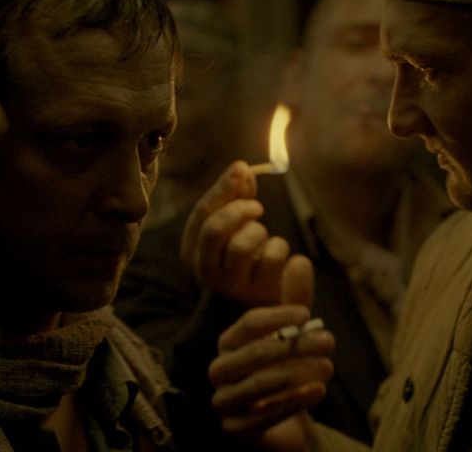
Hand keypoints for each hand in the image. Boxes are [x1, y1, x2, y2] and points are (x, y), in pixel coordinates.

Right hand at [181, 160, 290, 304]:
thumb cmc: (242, 256)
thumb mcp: (233, 225)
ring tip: (263, 235)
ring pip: (241, 247)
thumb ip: (235, 196)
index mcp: (192, 250)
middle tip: (257, 207)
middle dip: (239, 210)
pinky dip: (279, 247)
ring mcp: (230, 286)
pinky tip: (277, 252)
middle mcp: (204, 270)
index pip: (202, 214)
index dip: (222, 188)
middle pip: (214, 230)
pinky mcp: (257, 294)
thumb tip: (242, 168)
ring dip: (258, 231)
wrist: (256, 303)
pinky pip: (271, 258)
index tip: (242, 168)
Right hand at [209, 257, 331, 451]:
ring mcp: (225, 402)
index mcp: (228, 343)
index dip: (277, 317)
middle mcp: (220, 370)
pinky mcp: (236, 430)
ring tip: (328, 367)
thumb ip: (295, 302)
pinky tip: (318, 391)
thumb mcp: (291, 336)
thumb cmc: (284, 372)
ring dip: (297, 374)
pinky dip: (293, 402)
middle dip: (294, 346)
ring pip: (257, 385)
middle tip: (328, 341)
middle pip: (253, 354)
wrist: (283, 422)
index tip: (307, 315)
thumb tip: (301, 261)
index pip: (247, 324)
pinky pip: (263, 416)